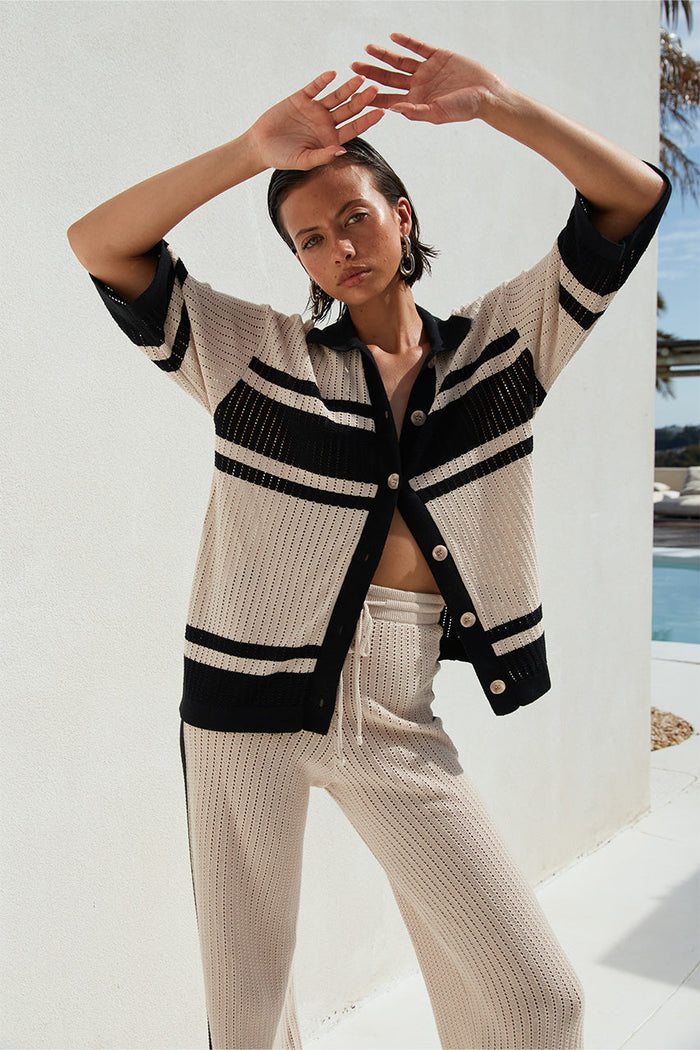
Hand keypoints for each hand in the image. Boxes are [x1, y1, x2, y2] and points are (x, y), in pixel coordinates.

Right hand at [249, 72, 383, 170]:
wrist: (262, 146)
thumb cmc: (283, 158)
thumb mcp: (303, 160)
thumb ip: (322, 156)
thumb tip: (341, 151)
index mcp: (331, 138)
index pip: (354, 128)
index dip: (367, 120)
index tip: (381, 112)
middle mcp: (327, 122)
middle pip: (349, 109)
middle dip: (362, 100)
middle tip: (375, 89)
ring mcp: (315, 109)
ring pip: (336, 96)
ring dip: (347, 87)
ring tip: (359, 78)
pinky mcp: (301, 98)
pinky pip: (314, 87)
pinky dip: (322, 81)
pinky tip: (332, 75)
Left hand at [351, 33, 504, 123]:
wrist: (486, 94)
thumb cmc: (464, 109)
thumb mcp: (438, 113)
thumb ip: (415, 111)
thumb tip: (393, 109)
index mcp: (416, 102)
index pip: (389, 98)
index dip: (372, 95)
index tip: (356, 92)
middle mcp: (418, 86)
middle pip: (389, 78)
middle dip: (372, 72)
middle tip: (354, 67)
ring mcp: (427, 70)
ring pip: (400, 61)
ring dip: (384, 55)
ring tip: (368, 48)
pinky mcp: (437, 56)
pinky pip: (418, 47)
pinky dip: (406, 42)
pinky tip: (393, 37)